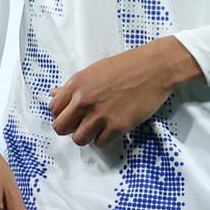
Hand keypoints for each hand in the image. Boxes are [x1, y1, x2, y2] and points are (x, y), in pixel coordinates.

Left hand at [50, 37, 203, 148]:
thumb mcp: (94, 71)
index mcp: (76, 84)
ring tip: (99, 126)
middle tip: (83, 123)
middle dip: (71, 127)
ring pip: (79, 140)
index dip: (62, 113)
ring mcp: (100, 115)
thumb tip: (54, 94)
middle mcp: (84, 101)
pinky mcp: (117, 127)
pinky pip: (100, 144)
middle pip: (61, 128)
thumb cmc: (126, 66)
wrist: (154, 68)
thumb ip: (73, 86)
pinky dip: (105, 139)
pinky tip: (112, 128)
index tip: (73, 113)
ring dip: (87, 135)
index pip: (54, 110)